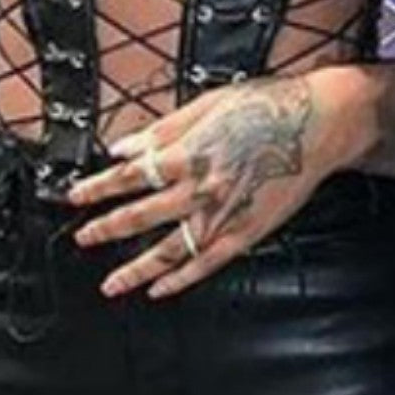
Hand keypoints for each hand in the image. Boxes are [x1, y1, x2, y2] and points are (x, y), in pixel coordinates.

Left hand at [65, 72, 348, 298]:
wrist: (317, 123)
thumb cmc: (264, 107)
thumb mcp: (207, 104)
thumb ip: (163, 129)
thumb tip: (124, 147)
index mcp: (189, 153)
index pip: (131, 176)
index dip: (100, 188)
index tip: (77, 197)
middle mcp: (202, 188)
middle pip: (143, 215)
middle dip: (107, 229)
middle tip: (83, 238)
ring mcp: (224, 215)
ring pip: (170, 250)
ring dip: (137, 269)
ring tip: (111, 284)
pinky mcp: (247, 232)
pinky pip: (207, 263)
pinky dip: (181, 280)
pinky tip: (160, 289)